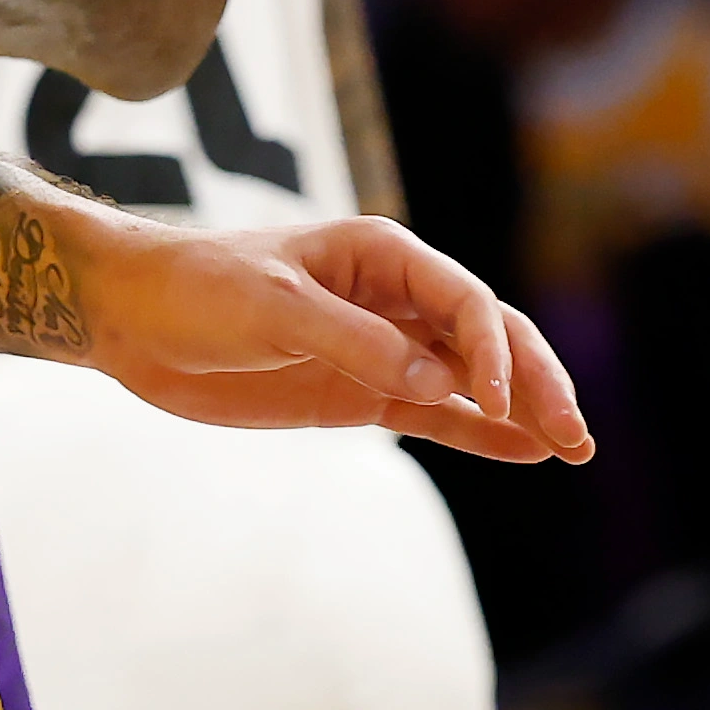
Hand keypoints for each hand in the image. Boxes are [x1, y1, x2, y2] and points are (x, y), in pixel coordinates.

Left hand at [74, 212, 592, 462]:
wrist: (132, 317)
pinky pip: (432, 414)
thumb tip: (437, 380)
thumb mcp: (271, 309)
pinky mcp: (357, 392)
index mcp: (380, 254)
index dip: (494, 350)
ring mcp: (380, 348)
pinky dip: (476, 434)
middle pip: (486, 339)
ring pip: (469, 379)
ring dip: (520, 411)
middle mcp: (393, 298)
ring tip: (573, 449)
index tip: (497, 402)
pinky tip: (523, 455)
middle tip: (577, 437)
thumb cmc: (197, 289)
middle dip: (535, 383)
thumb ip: (354, 343)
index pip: (464, 299)